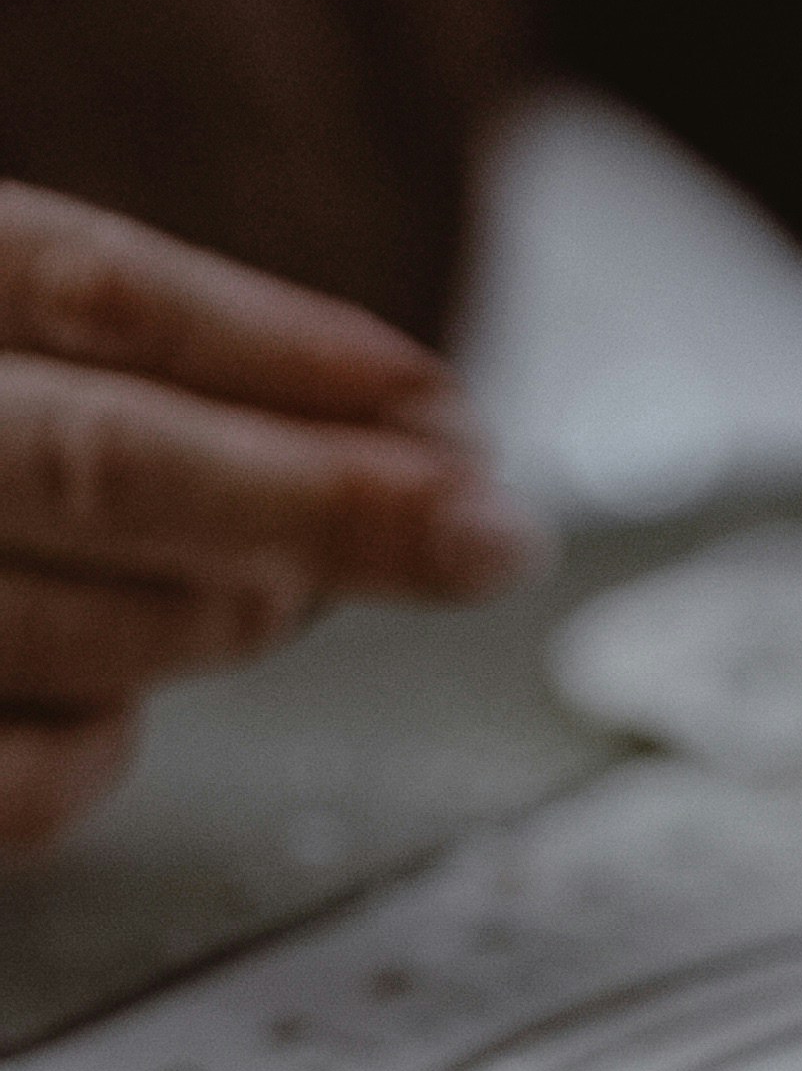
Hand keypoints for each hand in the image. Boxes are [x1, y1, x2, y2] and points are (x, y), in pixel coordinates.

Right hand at [0, 183, 538, 852]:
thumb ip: (84, 357)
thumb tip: (370, 426)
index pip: (88, 289)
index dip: (291, 351)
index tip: (446, 410)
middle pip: (115, 461)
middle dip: (335, 506)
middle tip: (487, 532)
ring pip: (92, 626)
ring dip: (240, 611)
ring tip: (305, 585)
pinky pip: (23, 781)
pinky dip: (106, 744)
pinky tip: (125, 703)